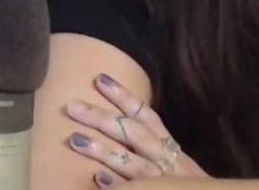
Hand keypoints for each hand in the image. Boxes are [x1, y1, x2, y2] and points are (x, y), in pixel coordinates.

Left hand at [63, 73, 208, 185]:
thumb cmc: (186, 185)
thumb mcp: (175, 161)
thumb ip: (150, 145)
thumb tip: (117, 122)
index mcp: (169, 147)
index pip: (146, 116)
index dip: (123, 96)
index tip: (99, 78)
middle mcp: (167, 160)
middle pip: (134, 133)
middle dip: (102, 118)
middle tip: (72, 106)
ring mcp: (162, 181)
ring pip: (131, 163)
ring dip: (103, 150)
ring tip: (75, 139)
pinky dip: (117, 185)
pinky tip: (97, 178)